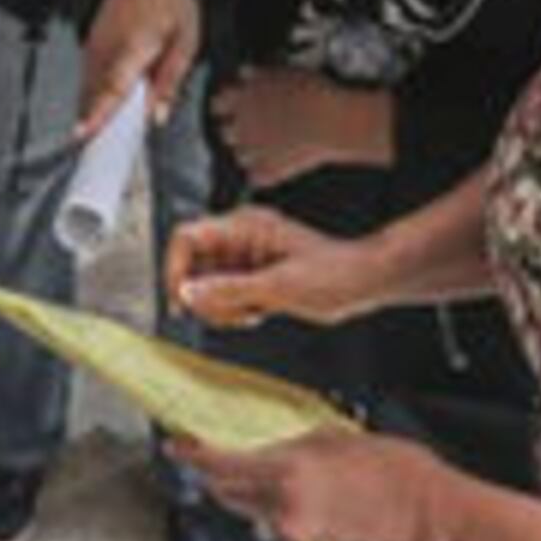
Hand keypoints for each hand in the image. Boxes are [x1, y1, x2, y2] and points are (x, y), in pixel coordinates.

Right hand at [77, 0, 201, 140]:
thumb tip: (157, 117)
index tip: (83, 133)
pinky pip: (90, 81)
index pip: (114, 85)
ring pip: (90, 90)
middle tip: (105, 150)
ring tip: (116, 121)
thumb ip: (170, 82)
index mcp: (136, 44)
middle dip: (102, 122)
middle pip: (97, 94)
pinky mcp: (88, 49)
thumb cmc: (170, 7)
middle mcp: (108, 47)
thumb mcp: (186, 43)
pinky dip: (98, 96)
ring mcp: (94, 47)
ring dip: (100, 110)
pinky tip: (114, 101)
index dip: (98, 112)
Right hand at [166, 205, 384, 329]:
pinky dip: (232, 311)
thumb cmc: (334, 273)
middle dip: (203, 295)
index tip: (181, 300)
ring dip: (219, 307)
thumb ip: (229, 290)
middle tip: (228, 314)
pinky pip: (224, 295)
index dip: (176, 268)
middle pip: (192, 264)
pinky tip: (257, 314)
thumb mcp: (279, 286)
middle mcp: (240, 238)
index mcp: (244, 226)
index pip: (187, 238)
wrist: (364, 281)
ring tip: (250, 314)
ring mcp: (245, 257)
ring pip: (205, 284)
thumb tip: (187, 292)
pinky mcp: (252, 276)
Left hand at [172, 428, 452, 540]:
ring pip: (253, 516)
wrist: (435, 520)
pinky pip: (281, 535)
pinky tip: (306, 503)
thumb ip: (294, 444)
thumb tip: (270, 444)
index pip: (219, 466)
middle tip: (213, 454)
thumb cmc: (399, 474)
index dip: (192, 455)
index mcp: (287, 476)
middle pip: (227, 494)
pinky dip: (281, 519)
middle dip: (216, 474)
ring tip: (269, 475)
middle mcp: (283, 515)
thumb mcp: (338, 437)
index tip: (177, 445)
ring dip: (250, 497)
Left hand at [211, 67, 392, 187]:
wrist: (334, 121)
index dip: (228, 107)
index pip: (218, 104)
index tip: (238, 109)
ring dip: (251, 154)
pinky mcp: (268, 171)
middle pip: (226, 133)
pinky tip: (276, 170)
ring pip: (240, 156)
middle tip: (255, 130)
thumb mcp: (286, 74)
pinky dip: (264, 175)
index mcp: (241, 99)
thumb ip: (260, 75)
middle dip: (238, 131)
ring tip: (269, 150)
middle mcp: (241, 125)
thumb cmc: (314, 91)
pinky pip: (255, 178)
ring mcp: (253, 151)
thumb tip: (244, 73)